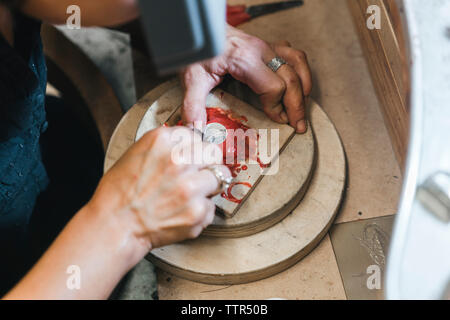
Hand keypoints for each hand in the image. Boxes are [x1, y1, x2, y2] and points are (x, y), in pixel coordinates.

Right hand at [88, 126, 230, 249]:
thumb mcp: (137, 153)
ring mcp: (190, 186)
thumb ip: (166, 146)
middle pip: (213, 152)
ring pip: (220, 176)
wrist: (114, 226)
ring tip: (190, 194)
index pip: (196, 135)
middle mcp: (178, 160)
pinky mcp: (197, 211)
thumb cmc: (120, 193)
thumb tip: (191, 141)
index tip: (189, 157)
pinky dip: (201, 210)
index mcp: (162, 140)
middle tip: (195, 175)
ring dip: (208, 185)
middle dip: (206, 163)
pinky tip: (182, 212)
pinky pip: (212, 205)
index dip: (193, 148)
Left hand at [181, 26, 311, 132]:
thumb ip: (193, 104)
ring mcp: (267, 47)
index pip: (273, 86)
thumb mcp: (192, 78)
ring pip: (297, 64)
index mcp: (245, 59)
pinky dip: (301, 71)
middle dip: (297, 105)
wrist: (203, 29)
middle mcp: (261, 51)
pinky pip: (293, 55)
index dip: (276, 107)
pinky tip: (301, 85)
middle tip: (298, 126)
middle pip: (291, 79)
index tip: (276, 120)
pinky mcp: (268, 46)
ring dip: (304, 87)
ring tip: (303, 108)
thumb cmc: (200, 51)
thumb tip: (197, 129)